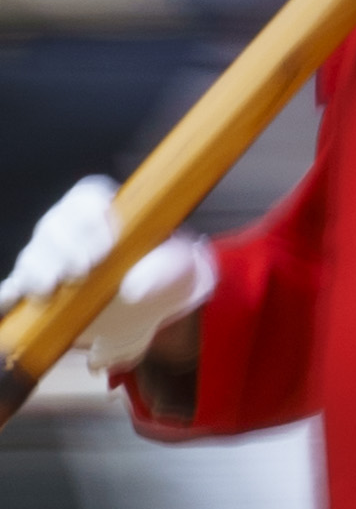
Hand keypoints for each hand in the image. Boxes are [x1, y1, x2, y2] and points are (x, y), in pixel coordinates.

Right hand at [5, 171, 215, 377]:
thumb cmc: (169, 277)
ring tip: (49, 289)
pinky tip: (9, 301)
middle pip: (54, 224)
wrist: (153, 312)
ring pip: (32, 254)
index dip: (90, 215)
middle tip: (82, 271)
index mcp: (108, 211)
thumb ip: (169, 269)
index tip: (106, 246)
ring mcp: (51, 258)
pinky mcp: (38, 290)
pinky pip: (14, 286)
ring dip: (38, 270)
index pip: (89, 196)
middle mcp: (72, 229)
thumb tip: (134, 286)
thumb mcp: (184, 271)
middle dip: (64, 246)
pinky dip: (8, 293)